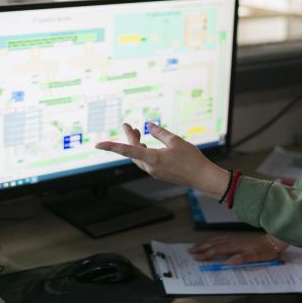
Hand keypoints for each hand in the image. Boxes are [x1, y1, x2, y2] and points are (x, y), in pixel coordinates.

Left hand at [95, 123, 229, 197]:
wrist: (202, 177)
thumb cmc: (191, 159)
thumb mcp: (175, 141)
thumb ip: (160, 133)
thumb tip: (149, 126)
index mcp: (152, 159)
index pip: (127, 150)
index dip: (111, 146)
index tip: (98, 144)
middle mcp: (150, 167)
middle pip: (133, 152)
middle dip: (129, 138)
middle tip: (127, 125)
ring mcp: (154, 172)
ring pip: (139, 157)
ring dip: (136, 144)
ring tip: (137, 131)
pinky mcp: (159, 173)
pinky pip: (146, 161)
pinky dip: (143, 151)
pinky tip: (146, 144)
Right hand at [188, 234, 287, 264]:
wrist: (274, 240)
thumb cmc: (267, 251)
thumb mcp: (258, 257)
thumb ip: (244, 258)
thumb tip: (230, 261)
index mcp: (237, 247)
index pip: (218, 250)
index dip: (207, 254)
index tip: (197, 258)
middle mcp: (233, 241)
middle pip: (214, 244)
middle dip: (201, 248)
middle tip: (190, 251)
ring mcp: (234, 238)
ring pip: (215, 240)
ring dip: (204, 243)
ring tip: (194, 246)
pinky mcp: (236, 238)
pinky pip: (220, 238)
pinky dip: (212, 240)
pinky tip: (209, 242)